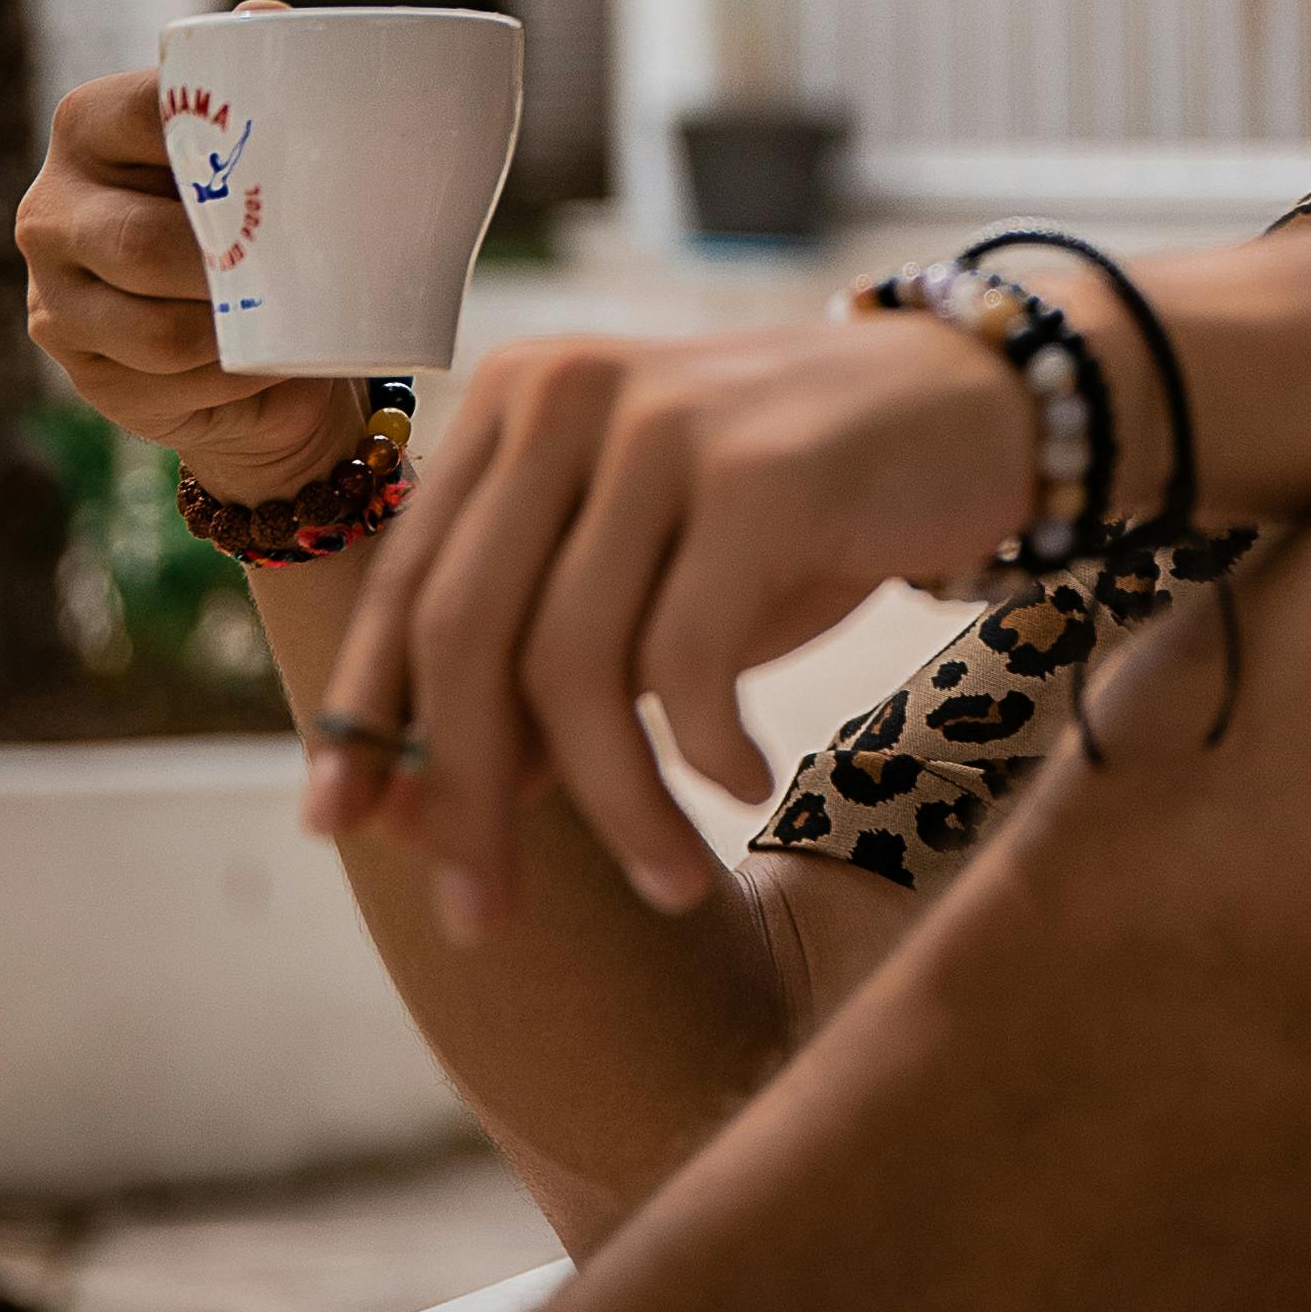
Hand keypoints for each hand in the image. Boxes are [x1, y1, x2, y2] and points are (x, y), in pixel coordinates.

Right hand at [14, 43, 363, 504]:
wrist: (240, 319)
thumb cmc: (253, 205)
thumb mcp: (258, 136)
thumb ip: (259, 69)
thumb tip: (263, 18)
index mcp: (87, 123)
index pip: (149, 117)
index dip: (223, 145)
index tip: (285, 168)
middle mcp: (50, 208)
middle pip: (143, 244)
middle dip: (231, 265)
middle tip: (300, 263)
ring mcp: (52, 297)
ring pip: (156, 331)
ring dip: (234, 334)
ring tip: (284, 317)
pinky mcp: (79, 369)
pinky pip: (162, 385)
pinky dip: (225, 379)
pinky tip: (254, 360)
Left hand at [307, 322, 1037, 936]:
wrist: (973, 414)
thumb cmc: (792, 516)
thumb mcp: (646, 584)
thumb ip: (537, 671)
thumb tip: (415, 815)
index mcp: (519, 401)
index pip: (410, 580)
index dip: (362, 714)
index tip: (336, 828)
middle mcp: (572, 393)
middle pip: (469, 633)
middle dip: (465, 798)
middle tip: (482, 918)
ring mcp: (664, 424)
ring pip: (575, 666)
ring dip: (614, 806)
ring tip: (669, 881)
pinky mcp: (760, 474)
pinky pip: (687, 661)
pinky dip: (704, 751)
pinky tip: (743, 778)